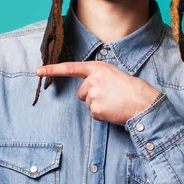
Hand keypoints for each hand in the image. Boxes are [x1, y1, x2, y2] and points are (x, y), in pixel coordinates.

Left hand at [35, 61, 160, 125]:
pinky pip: (93, 114)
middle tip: (111, 97)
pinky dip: (102, 115)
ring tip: (114, 103)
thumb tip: (85, 88)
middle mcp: (93, 79)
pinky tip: (113, 111)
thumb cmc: (132, 90)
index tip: (37, 71)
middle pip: (81, 92)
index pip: (70, 68)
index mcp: (98, 68)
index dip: (52, 70)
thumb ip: (98, 77)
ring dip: (98, 106)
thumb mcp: (114, 75)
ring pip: (87, 104)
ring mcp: (93, 94)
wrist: (145, 104)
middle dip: (92, 96)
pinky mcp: (95, 108)